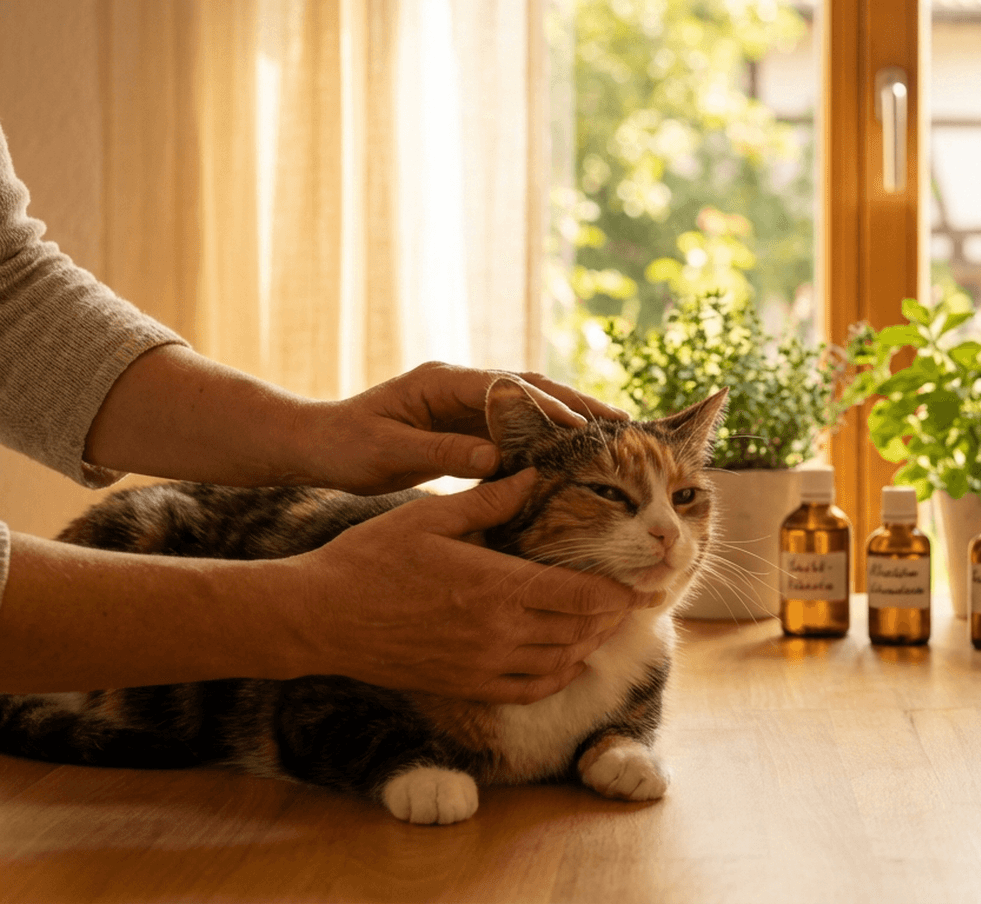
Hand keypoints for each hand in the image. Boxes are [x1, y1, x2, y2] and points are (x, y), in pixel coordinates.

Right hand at [285, 469, 654, 702]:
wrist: (318, 617)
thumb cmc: (369, 558)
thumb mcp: (428, 515)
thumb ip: (488, 501)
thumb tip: (532, 474)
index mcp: (495, 586)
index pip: (581, 596)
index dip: (616, 592)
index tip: (635, 580)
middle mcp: (498, 632)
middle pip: (580, 631)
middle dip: (610, 616)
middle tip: (627, 598)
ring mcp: (482, 665)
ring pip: (561, 662)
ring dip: (589, 644)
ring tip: (603, 622)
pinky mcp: (465, 685)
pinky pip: (529, 690)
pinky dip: (558, 676)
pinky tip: (569, 661)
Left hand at [300, 361, 627, 494]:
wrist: (315, 445)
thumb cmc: (344, 446)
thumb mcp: (387, 451)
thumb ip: (441, 454)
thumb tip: (495, 459)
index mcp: (442, 382)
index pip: (509, 389)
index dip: (549, 407)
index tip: (584, 427)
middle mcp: (459, 386)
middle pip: (530, 389)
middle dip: (577, 405)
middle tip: (622, 423)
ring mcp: (463, 404)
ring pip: (528, 408)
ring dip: (568, 421)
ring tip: (612, 437)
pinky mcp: (463, 427)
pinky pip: (513, 432)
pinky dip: (544, 442)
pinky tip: (571, 460)